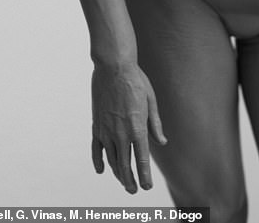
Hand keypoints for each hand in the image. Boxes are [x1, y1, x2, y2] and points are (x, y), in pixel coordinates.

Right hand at [91, 63, 166, 192]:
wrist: (113, 67)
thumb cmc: (135, 81)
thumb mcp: (151, 101)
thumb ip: (155, 124)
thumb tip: (162, 142)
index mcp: (137, 127)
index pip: (141, 159)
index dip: (144, 175)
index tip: (146, 186)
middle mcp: (120, 133)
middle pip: (125, 164)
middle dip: (130, 180)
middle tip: (135, 190)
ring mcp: (106, 130)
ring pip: (111, 159)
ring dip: (118, 173)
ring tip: (124, 181)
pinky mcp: (96, 125)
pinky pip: (96, 149)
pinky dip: (98, 161)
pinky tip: (102, 170)